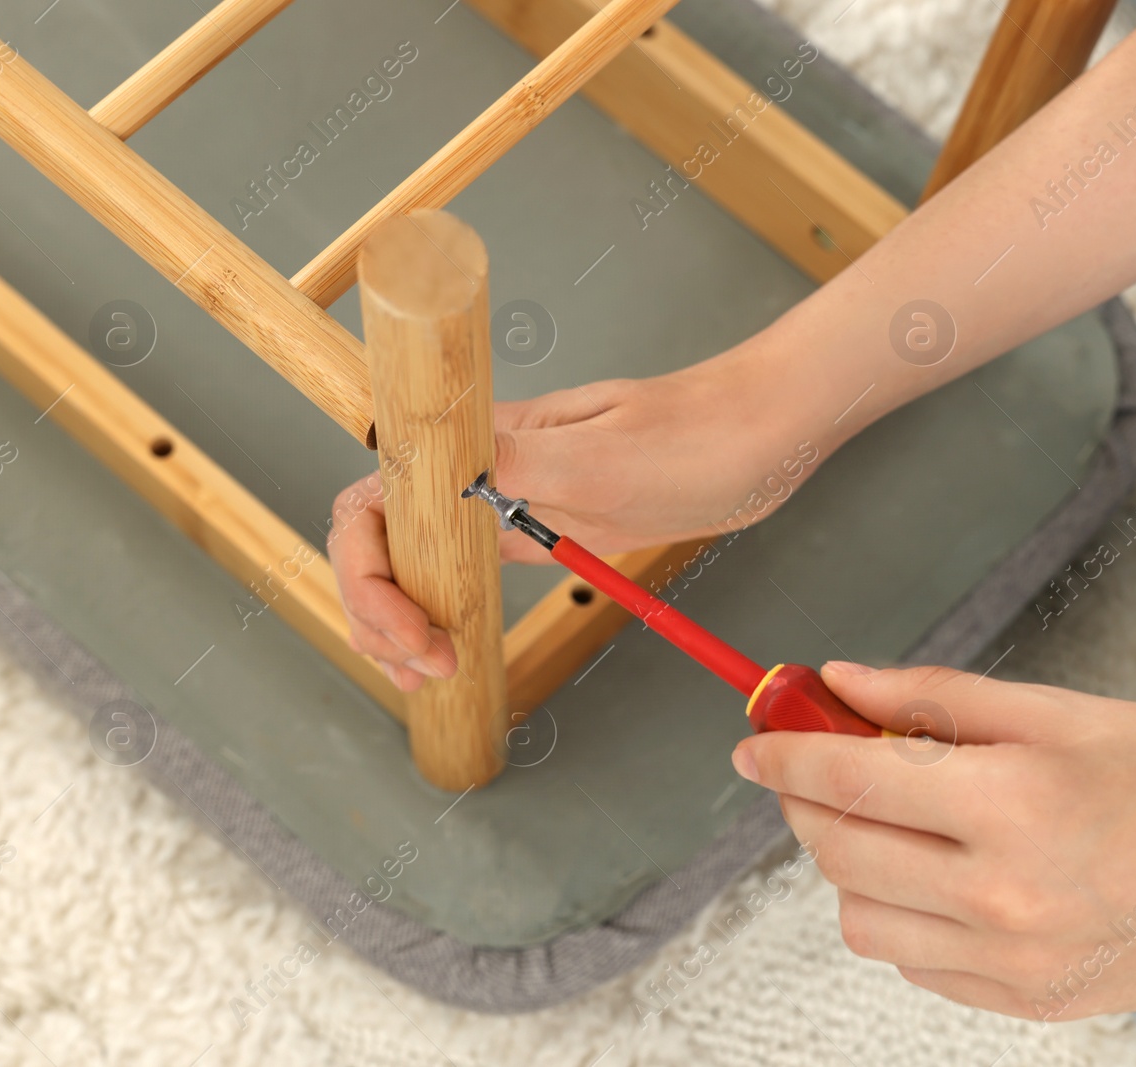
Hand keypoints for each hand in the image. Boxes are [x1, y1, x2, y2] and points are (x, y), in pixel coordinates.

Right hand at [327, 351, 823, 690]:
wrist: (765, 432)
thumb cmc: (700, 431)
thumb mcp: (606, 455)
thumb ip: (516, 460)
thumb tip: (434, 469)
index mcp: (481, 444)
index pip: (376, 503)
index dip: (371, 575)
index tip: (413, 630)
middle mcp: (481, 470)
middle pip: (382, 540)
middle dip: (378, 612)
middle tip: (425, 669)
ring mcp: (508, 499)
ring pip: (418, 560)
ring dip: (403, 621)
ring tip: (425, 675)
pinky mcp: (541, 525)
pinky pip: (468, 571)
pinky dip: (447, 615)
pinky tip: (452, 652)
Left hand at [731, 662, 1135, 1018]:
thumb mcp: (1062, 710)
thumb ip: (937, 698)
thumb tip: (840, 683)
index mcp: (1015, 804)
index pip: (848, 781)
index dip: (784, 753)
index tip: (752, 736)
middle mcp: (1006, 897)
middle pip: (839, 853)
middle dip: (805, 802)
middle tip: (816, 763)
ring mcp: (1017, 964)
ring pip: (863, 919)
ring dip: (851, 863)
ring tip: (896, 820)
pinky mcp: (1031, 1004)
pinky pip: (918, 965)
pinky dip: (905, 915)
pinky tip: (944, 872)